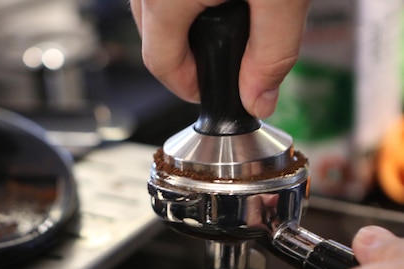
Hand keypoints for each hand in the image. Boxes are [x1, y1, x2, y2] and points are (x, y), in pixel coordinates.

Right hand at [129, 0, 309, 118]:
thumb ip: (273, 52)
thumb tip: (259, 101)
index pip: (161, 64)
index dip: (190, 88)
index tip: (213, 94)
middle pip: (153, 39)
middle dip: (186, 58)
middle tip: (224, 62)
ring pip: (153, 12)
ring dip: (181, 26)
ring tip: (225, 22)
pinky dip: (180, 0)